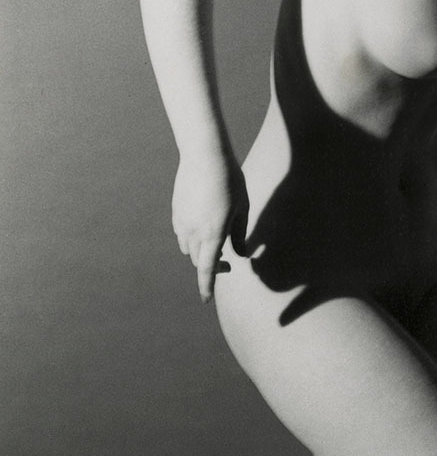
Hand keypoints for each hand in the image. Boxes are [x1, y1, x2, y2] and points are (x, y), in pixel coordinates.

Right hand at [172, 152, 248, 301]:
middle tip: (228, 263)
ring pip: (188, 248)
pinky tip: (204, 225)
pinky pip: (182, 234)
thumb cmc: (230, 181)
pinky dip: (192, 238)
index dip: (207, 286)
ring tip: (216, 241)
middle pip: (199, 260)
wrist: (204, 155)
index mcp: (213, 234)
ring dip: (201, 252)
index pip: (207, 269)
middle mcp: (193, 232)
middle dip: (211, 266)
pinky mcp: (176, 212)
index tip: (206, 300)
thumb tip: (239, 254)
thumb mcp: (242, 208)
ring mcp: (181, 222)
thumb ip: (240, 234)